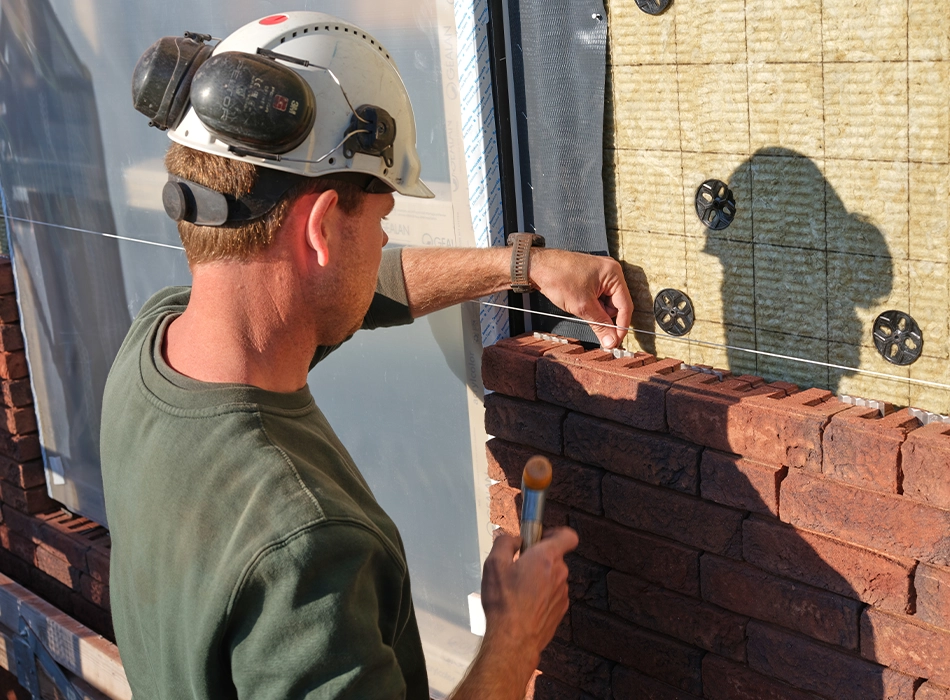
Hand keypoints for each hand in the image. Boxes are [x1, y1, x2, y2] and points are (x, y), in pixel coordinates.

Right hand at [480, 528, 578, 670]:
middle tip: (518, 565)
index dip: (556, 532)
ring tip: (518, 589)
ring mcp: (562, 593)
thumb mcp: (494, 564)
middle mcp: (559, 573)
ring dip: (539, 578)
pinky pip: (552, 594)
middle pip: (555, 556)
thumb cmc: (504, 603)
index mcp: (546, 557)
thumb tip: (512, 539)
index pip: (568, 535)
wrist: (513, 639)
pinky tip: (524, 603)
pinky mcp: (560, 609)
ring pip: (552, 576)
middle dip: (538, 558)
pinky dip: (541, 595)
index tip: (541, 536)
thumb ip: (505, 542)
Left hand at [529, 249, 632, 348]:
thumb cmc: (558, 278)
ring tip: (579, 308)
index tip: (615, 342)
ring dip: (595, 312)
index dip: (621, 327)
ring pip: (605, 304)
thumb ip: (599, 324)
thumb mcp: (582, 306)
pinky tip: (578, 304)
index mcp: (613, 274)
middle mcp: (610, 273)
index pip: (625, 306)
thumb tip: (611, 342)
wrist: (537, 266)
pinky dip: (590, 306)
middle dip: (604, 317)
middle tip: (592, 324)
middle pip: (616, 305)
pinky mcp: (590, 279)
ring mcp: (600, 275)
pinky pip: (597, 298)